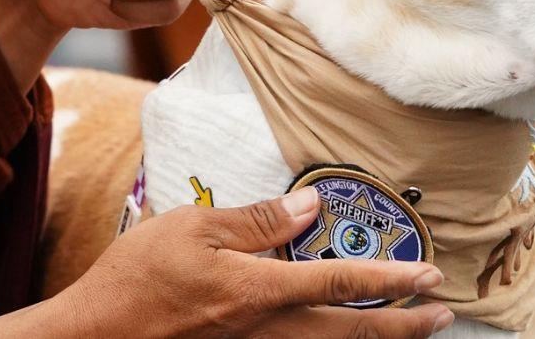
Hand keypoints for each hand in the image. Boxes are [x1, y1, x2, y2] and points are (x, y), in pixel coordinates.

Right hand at [56, 187, 452, 337]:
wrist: (93, 336)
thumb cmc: (137, 276)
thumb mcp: (192, 228)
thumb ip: (256, 221)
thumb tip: (309, 208)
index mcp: (258, 291)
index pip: (339, 283)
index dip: (390, 279)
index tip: (427, 275)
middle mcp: (265, 330)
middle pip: (349, 333)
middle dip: (402, 325)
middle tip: (441, 314)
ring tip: (410, 331)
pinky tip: (340, 338)